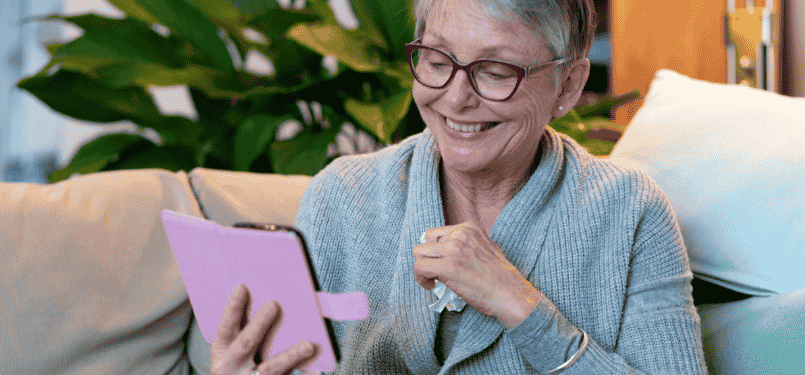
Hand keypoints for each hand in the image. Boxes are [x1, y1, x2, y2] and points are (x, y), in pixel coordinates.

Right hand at [211, 284, 318, 374]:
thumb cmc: (237, 363)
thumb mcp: (232, 348)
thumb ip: (245, 329)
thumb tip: (272, 303)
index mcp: (222, 350)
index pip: (226, 326)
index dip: (233, 307)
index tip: (242, 287)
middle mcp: (229, 366)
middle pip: (247, 343)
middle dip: (260, 324)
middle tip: (273, 305)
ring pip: (270, 368)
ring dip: (290, 356)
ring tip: (308, 345)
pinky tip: (314, 370)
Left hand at [413, 221, 540, 328]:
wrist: (510, 293)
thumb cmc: (499, 278)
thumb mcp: (484, 248)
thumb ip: (465, 245)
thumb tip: (444, 252)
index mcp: (468, 228)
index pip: (436, 233)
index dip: (435, 251)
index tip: (441, 263)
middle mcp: (460, 234)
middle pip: (425, 241)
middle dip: (428, 258)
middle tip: (437, 274)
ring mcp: (453, 249)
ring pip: (418, 253)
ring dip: (423, 268)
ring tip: (434, 280)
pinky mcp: (448, 266)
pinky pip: (419, 267)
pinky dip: (421, 279)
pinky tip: (432, 286)